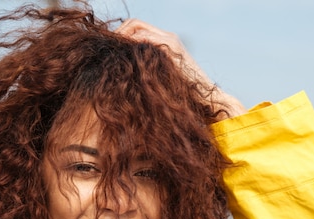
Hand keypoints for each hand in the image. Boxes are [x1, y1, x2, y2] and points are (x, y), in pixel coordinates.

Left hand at [116, 19, 245, 117]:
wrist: (206, 99)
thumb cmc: (182, 95)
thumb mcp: (161, 78)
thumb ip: (147, 68)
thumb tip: (123, 69)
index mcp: (165, 41)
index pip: (135, 27)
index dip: (120, 35)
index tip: (109, 50)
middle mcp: (168, 36)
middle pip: (134, 23)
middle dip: (118, 34)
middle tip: (107, 50)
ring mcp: (170, 41)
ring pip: (137, 29)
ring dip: (122, 39)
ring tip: (113, 56)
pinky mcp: (172, 48)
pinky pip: (145, 39)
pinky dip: (132, 46)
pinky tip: (124, 61)